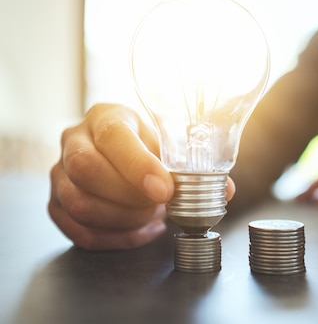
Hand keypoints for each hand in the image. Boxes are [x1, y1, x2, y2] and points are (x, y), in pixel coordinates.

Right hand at [49, 103, 235, 249]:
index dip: (138, 167)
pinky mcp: (55, 202)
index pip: (113, 138)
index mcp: (106, 117)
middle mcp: (75, 140)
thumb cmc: (148, 145)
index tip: (165, 190)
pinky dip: (114, 239)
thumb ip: (194, 167)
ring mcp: (59, 172)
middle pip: (86, 171)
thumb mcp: (169, 144)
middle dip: (129, 197)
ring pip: (79, 203)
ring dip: (122, 220)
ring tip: (152, 218)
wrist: (119, 151)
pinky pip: (77, 230)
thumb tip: (223, 190)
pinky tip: (141, 233)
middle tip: (159, 206)